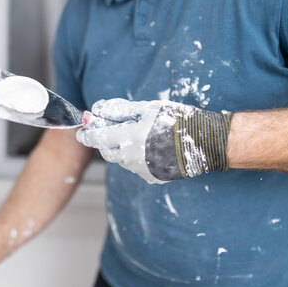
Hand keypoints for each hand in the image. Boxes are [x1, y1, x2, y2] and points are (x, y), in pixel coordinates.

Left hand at [76, 99, 232, 183]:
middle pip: (107, 152)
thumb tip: (98, 109)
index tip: (81, 132)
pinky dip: (137, 158)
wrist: (206, 141)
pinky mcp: (154, 178)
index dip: (87, 134)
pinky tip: (150, 148)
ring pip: (122, 161)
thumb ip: (119, 109)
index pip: (97, 138)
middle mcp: (132, 158)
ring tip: (137, 136)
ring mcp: (143, 171)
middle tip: (110, 130)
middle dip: (105, 141)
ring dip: (122, 149)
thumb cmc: (177, 120)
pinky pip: (137, 168)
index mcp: (128, 138)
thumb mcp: (147, 108)